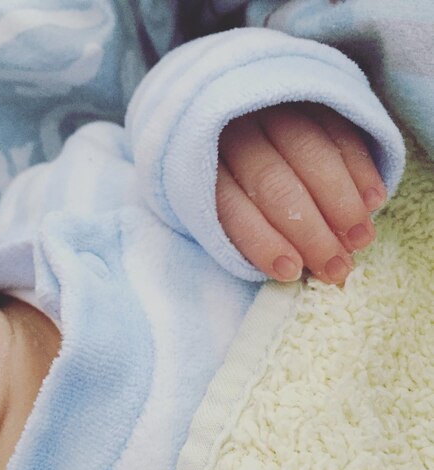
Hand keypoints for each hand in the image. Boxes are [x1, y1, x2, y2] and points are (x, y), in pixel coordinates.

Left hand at [217, 102, 386, 284]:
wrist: (229, 108)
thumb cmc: (226, 175)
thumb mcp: (213, 199)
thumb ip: (244, 228)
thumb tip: (289, 268)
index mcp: (200, 164)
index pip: (229, 206)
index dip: (261, 241)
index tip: (290, 270)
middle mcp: (232, 130)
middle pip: (272, 183)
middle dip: (309, 231)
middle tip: (337, 266)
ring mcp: (270, 106)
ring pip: (309, 154)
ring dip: (340, 202)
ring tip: (359, 239)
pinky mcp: (306, 95)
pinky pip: (338, 128)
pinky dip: (358, 167)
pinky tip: (373, 200)